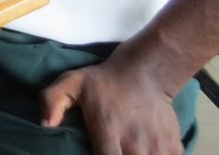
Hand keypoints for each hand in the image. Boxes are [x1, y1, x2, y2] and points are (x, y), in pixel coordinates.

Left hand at [41, 61, 183, 154]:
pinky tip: (146, 153)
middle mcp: (134, 142)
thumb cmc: (103, 81)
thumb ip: (52, 100)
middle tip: (112, 152)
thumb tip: (45, 125)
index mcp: (108, 130)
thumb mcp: (71, 82)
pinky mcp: (173, 145)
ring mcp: (157, 145)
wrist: (145, 71)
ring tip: (126, 152)